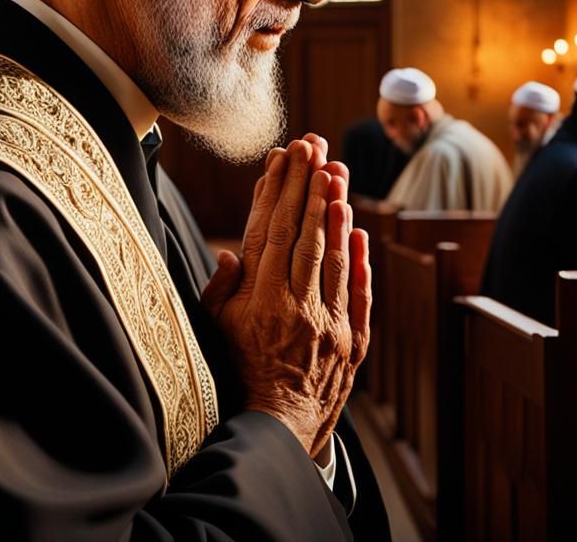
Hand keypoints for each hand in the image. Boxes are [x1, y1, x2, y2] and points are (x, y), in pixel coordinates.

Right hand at [201, 140, 371, 455]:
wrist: (278, 429)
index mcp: (259, 301)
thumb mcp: (216, 331)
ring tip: (335, 172)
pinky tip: (358, 231)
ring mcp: (328, 325)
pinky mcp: (353, 342)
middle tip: (314, 146)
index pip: (269, 231)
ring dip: (334, 212)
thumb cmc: (240, 371)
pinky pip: (359, 295)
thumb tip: (230, 250)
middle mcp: (295, 308)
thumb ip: (221, 289)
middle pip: (303, 235)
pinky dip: (359, 261)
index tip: (282, 156)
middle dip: (308, 186)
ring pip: (332, 258)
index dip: (276, 190)